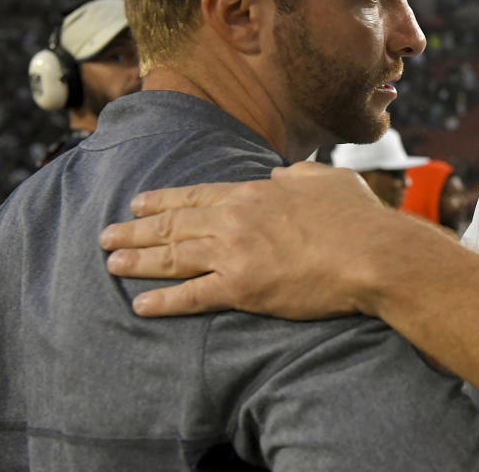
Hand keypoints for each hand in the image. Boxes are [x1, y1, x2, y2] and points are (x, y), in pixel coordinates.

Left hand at [100, 161, 393, 318]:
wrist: (372, 252)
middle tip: (106, 236)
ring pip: (174, 256)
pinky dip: (164, 302)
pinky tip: (140, 305)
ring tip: (111, 264)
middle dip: (136, 230)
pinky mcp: (243, 288)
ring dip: (139, 260)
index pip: (196, 195)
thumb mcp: (328, 178)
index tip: (137, 202)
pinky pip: (192, 296)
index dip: (162, 200)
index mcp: (255, 191)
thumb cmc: (357, 216)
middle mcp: (236, 219)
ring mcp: (235, 253)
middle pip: (174, 224)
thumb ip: (298, 173)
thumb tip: (282, 172)